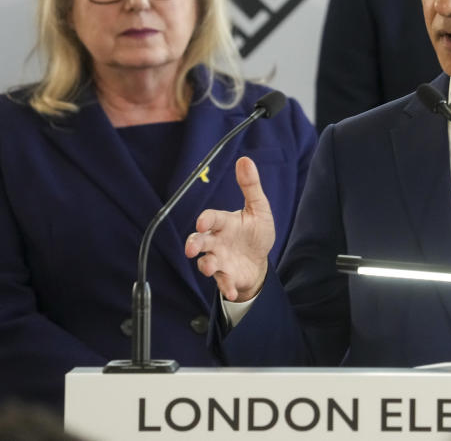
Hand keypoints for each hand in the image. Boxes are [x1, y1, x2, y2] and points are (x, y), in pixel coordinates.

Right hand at [185, 157, 275, 301]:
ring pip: (206, 262)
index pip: (211, 218)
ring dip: (206, 265)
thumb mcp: (258, 208)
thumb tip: (245, 159)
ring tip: (208, 267)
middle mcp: (217, 241)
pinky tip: (231, 290)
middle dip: (194, 244)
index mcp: (224, 223)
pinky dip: (226, 286)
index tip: (203, 221)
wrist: (259, 259)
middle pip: (200, 241)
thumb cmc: (255, 231)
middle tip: (191, 249)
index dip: (206, 219)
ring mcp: (220, 259)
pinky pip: (223, 282)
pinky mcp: (226, 276)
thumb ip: (250, 186)